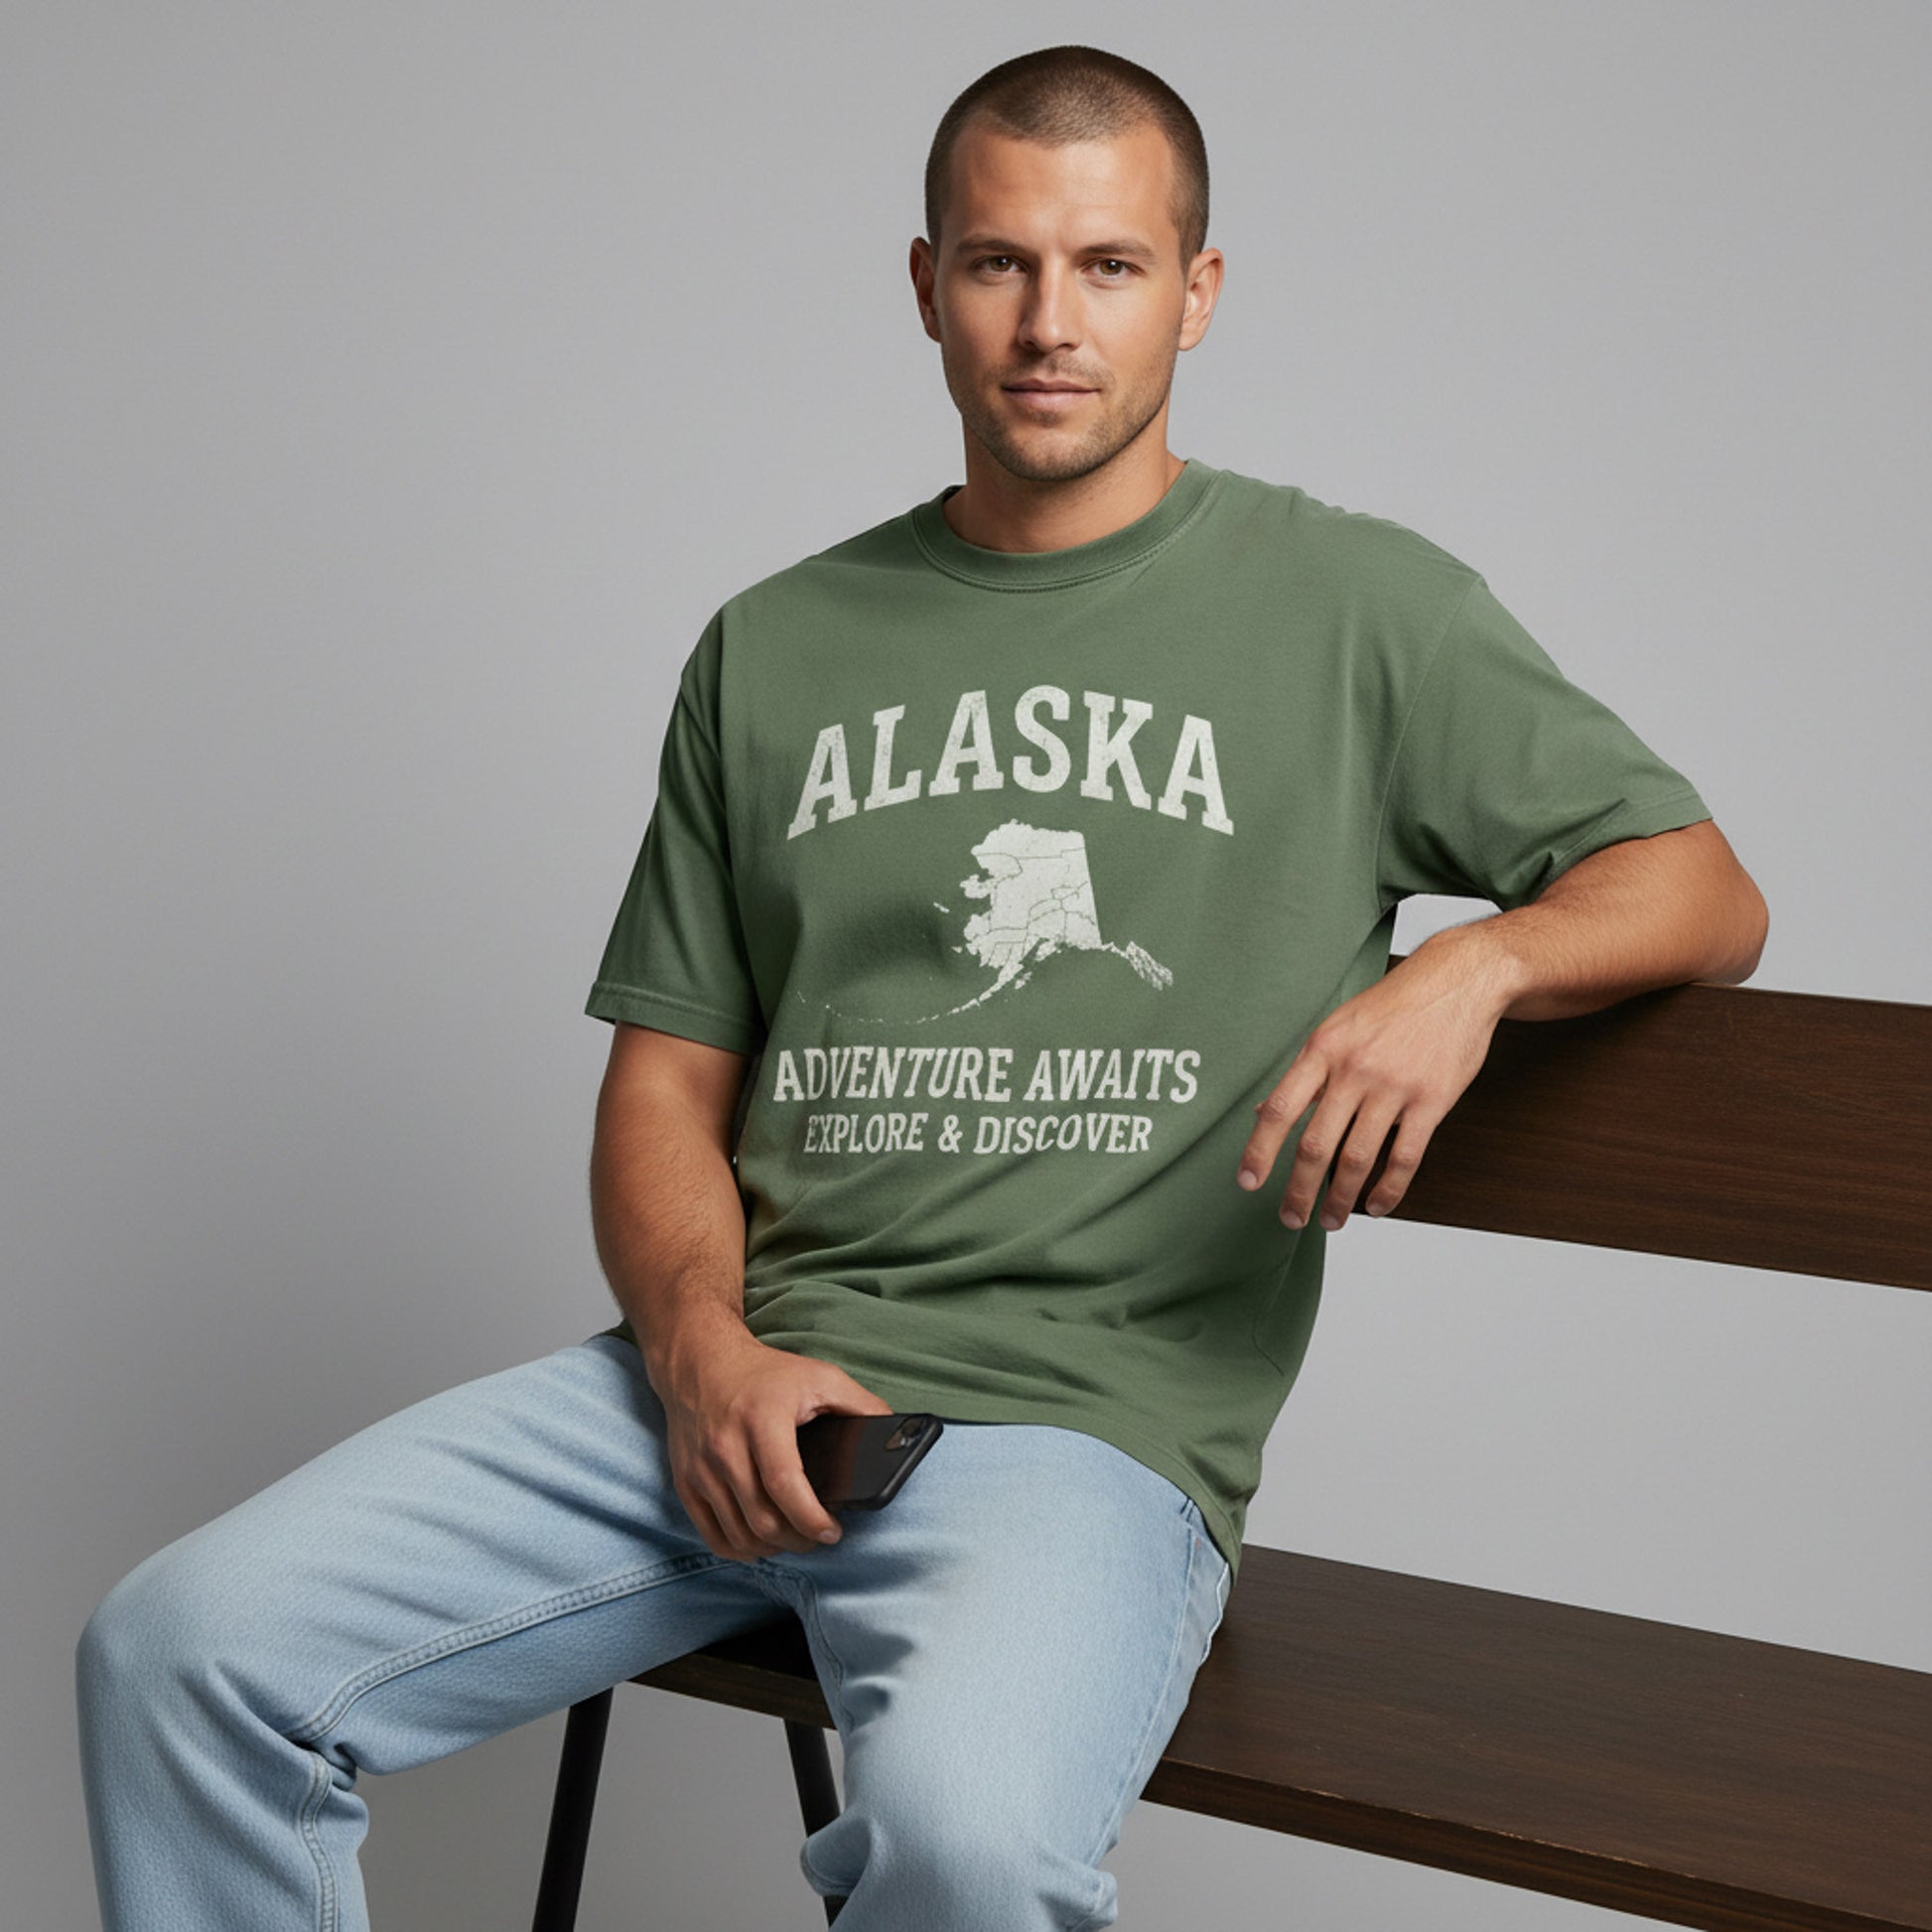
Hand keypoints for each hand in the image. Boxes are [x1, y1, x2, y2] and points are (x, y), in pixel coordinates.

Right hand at [650, 1328, 896, 1561]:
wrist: (700, 1363)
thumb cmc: (765, 1373)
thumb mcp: (819, 1376)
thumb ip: (860, 1404)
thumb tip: (898, 1434)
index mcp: (762, 1419)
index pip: (785, 1483)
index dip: (811, 1518)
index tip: (833, 1532)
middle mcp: (725, 1446)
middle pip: (762, 1519)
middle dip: (799, 1540)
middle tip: (820, 1536)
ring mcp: (701, 1468)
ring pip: (739, 1535)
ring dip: (773, 1548)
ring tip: (796, 1537)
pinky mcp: (686, 1483)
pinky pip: (713, 1536)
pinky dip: (741, 1549)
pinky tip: (762, 1541)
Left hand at [1236, 930, 1513, 1231]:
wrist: (1458, 981)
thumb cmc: (1392, 1006)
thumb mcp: (1337, 1027)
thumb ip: (1306, 1073)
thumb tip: (1262, 1112)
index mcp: (1323, 1050)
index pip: (1279, 1109)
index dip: (1260, 1151)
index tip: (1248, 1183)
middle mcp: (1354, 1070)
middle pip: (1316, 1145)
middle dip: (1299, 1191)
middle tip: (1291, 1218)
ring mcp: (1394, 1087)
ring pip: (1358, 1159)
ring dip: (1340, 1199)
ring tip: (1330, 1221)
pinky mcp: (1431, 1101)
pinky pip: (1405, 1158)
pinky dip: (1388, 1191)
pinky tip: (1376, 1206)